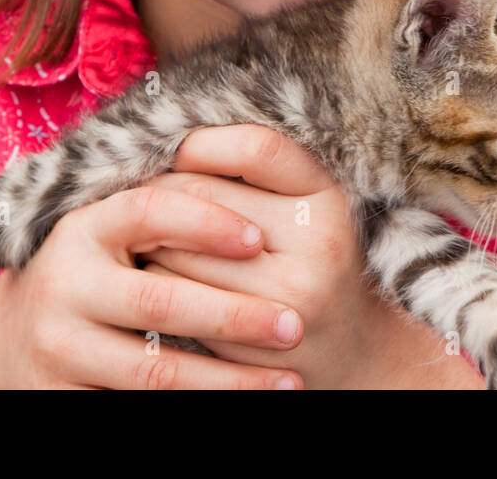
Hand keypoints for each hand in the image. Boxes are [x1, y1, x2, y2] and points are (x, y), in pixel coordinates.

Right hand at [0, 180, 309, 388]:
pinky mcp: (60, 397)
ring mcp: (60, 346)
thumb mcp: (111, 235)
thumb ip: (165, 211)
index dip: (205, 220)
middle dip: (236, 315)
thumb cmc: (92, 277)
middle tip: (294, 324)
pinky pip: (141, 407)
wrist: (8, 346)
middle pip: (160, 299)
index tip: (259, 239)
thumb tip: (259, 192)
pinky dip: (198, 408)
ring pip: (158, 370)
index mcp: (83, 227)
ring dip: (230, 381)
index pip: (148, 209)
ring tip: (289, 383)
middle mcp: (64, 284)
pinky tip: (244, 407)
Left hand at [138, 125, 484, 388]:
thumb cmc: (311, 265)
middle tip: (143, 198)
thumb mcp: (306, 208)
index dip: (204, 143)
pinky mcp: (252, 343)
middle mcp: (318, 245)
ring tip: (151, 240)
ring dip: (149, 242)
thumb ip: (255, 172)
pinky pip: (174, 299)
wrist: (353, 354)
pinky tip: (162, 282)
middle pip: (203, 196)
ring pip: (175, 249)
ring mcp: (287, 299)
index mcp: (330, 199)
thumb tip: (171, 143)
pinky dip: (155, 285)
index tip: (180, 153)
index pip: (256, 147)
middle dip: (160, 194)